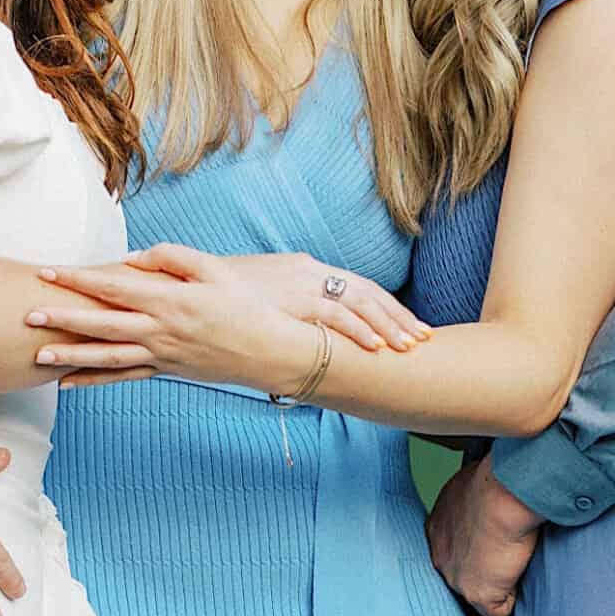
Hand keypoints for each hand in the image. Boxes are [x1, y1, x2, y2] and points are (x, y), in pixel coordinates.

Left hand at [30, 244, 317, 389]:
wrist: (269, 352)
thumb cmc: (243, 305)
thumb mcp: (213, 269)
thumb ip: (171, 257)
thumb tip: (132, 257)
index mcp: (169, 299)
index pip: (114, 286)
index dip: (79, 279)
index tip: (49, 272)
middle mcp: (160, 330)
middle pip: (102, 325)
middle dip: (63, 320)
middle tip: (28, 316)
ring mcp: (161, 354)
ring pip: (107, 357)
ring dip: (70, 356)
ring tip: (38, 355)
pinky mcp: (165, 370)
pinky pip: (123, 377)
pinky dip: (94, 380)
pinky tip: (67, 383)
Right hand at [219, 252, 430, 353]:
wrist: (190, 280)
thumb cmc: (220, 293)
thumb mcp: (260, 293)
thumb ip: (284, 306)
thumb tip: (301, 327)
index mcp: (305, 268)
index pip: (357, 286)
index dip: (386, 307)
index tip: (409, 326)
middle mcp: (309, 272)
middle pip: (367, 293)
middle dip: (398, 317)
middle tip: (424, 339)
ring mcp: (301, 284)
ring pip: (358, 303)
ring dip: (387, 326)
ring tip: (409, 347)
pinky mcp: (290, 299)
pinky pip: (333, 315)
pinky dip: (358, 330)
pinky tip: (375, 347)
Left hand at [426, 455, 542, 615]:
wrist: (501, 495)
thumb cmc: (493, 481)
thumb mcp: (470, 485)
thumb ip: (470, 501)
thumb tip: (486, 501)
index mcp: (436, 527)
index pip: (451, 547)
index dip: (472, 547)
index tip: (489, 543)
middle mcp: (439, 554)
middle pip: (460, 572)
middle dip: (481, 568)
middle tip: (504, 556)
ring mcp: (456, 578)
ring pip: (477, 592)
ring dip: (497, 584)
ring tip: (514, 565)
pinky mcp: (479, 595)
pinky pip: (497, 610)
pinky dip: (511, 599)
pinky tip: (520, 579)